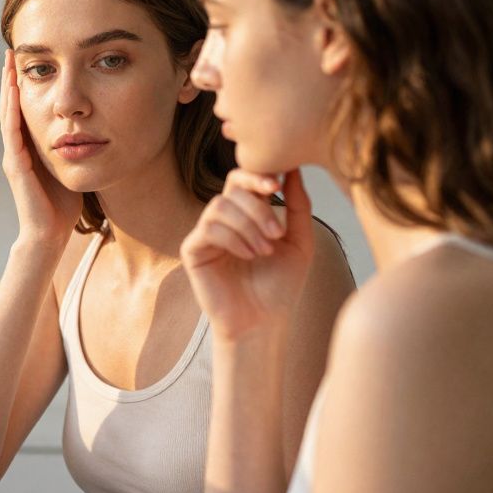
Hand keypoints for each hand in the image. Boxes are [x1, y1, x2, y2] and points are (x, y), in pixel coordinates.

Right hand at [0, 50, 82, 244]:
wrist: (48, 235)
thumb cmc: (62, 206)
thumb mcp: (71, 167)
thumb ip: (74, 147)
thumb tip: (93, 128)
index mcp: (30, 148)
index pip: (25, 108)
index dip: (26, 84)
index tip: (31, 58)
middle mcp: (17, 149)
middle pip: (12, 105)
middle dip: (13, 77)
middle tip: (13, 48)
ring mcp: (14, 156)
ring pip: (8, 114)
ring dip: (8, 87)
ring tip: (10, 62)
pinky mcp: (16, 166)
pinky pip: (13, 132)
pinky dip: (12, 110)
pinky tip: (15, 91)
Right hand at [180, 168, 315, 339]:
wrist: (262, 322)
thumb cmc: (281, 286)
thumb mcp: (299, 242)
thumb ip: (298, 207)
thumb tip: (294, 170)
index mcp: (247, 213)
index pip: (243, 178)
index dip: (257, 174)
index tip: (277, 184)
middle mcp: (223, 219)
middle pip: (232, 187)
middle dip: (258, 206)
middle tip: (277, 233)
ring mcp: (205, 233)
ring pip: (220, 206)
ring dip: (248, 226)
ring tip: (264, 250)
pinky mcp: (192, 250)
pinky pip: (209, 229)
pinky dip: (233, 239)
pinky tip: (249, 256)